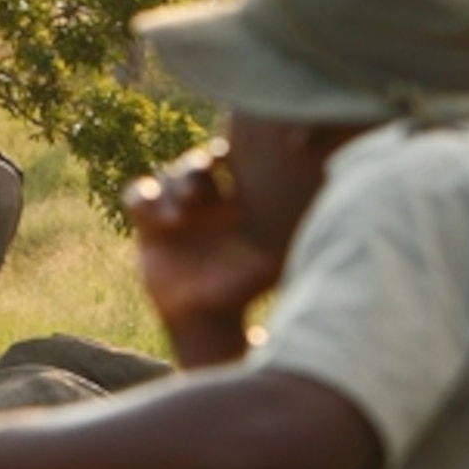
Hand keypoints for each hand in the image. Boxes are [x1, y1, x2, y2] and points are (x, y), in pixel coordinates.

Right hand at [124, 143, 281, 364]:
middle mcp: (204, 201)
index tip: (224, 158)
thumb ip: (293, 232)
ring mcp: (175, 211)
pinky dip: (142, 199)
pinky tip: (154, 220)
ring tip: (176, 220)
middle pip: (193, 164)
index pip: (225, 159)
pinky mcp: (149, 225)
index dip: (221, 153)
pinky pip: (137, 197)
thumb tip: (331, 209)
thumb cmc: (245, 288)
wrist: (206, 314)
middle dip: (191, 171)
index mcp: (233, 199)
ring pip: (164, 178)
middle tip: (196, 194)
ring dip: (168, 191)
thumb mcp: (273, 258)